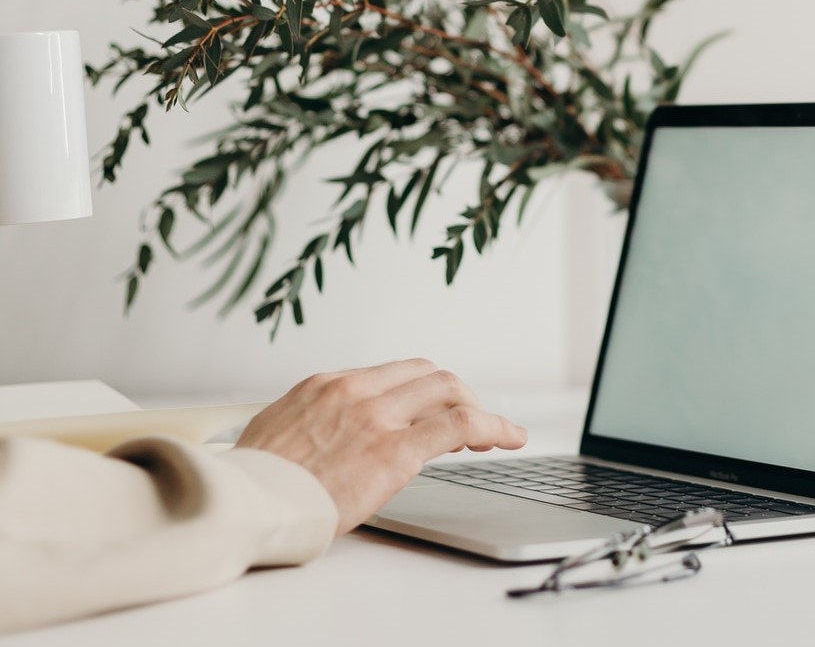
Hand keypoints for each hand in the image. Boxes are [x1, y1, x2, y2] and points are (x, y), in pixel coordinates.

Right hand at [235, 358, 527, 533]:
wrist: (244, 504)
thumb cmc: (256, 482)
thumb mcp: (281, 431)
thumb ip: (317, 421)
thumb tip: (334, 431)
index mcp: (329, 384)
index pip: (396, 371)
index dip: (427, 387)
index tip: (439, 405)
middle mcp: (357, 390)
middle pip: (429, 372)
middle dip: (456, 393)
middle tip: (470, 421)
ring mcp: (377, 415)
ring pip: (450, 389)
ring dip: (478, 408)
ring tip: (495, 432)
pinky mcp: (395, 449)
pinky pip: (460, 424)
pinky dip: (493, 426)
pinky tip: (509, 438)